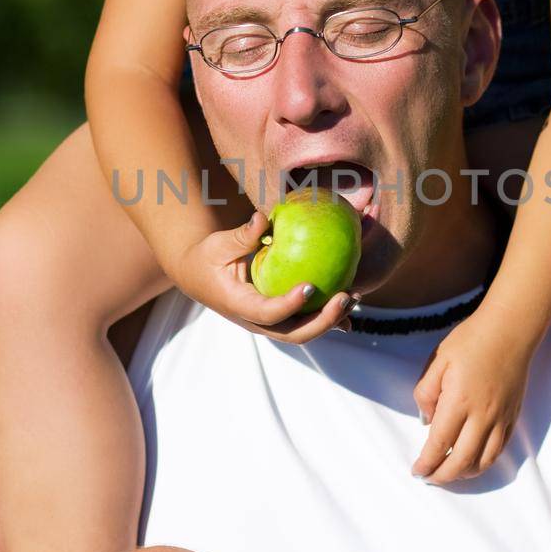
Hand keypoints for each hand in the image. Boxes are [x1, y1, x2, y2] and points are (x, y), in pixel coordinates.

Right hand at [173, 211, 351, 343]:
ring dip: (331, 320)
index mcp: (238, 305)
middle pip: (293, 334)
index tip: (311, 287)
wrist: (196, 276)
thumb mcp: (218, 244)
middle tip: (346, 296)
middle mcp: (255, 321)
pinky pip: (304, 322)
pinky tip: (350, 303)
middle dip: (323, 320)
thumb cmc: (207, 257)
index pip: (267, 313)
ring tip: (354, 297)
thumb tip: (264, 218)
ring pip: (303, 332)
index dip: (290, 304)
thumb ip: (241, 235)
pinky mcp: (277, 319)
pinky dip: (328, 317)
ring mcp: (267, 324)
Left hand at [411, 310, 535, 482]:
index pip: (439, 444)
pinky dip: (484, 462)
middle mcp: (482, 416)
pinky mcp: (513, 416)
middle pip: (462, 461)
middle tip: (429, 478)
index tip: (416, 471)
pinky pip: (499, 449)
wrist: (510, 329)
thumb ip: (425, 394)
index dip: (427, 463)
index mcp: (459, 402)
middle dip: (443, 476)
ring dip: (464, 474)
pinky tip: (472, 460)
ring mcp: (501, 418)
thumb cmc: (470, 340)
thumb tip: (426, 422)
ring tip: (448, 473)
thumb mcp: (437, 361)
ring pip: (484, 461)